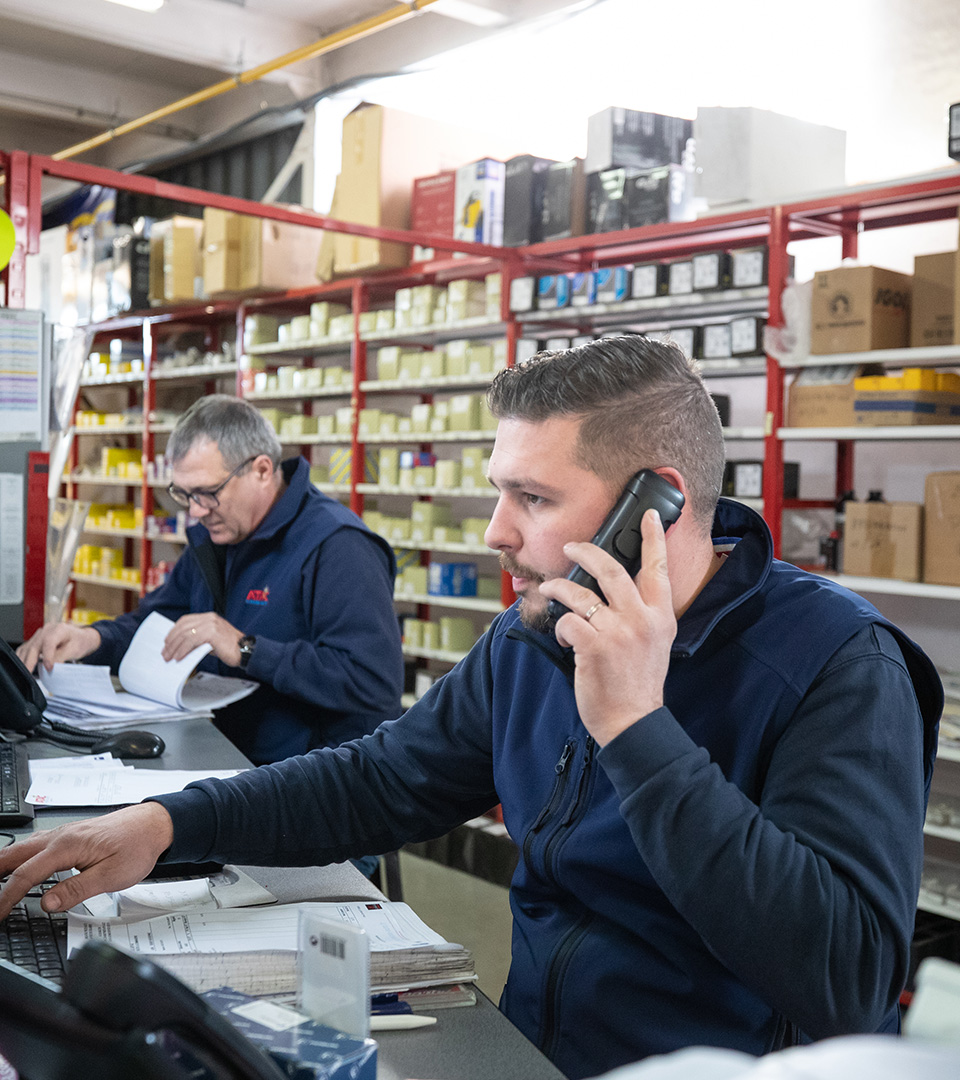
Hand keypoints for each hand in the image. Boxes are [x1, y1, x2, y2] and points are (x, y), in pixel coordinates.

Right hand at [0, 803, 173, 919]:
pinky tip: (18, 865)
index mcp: (67, 847)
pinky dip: (19, 858)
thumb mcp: (111, 876)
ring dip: (4, 865)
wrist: (154, 824)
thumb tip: (47, 904)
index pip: (25, 875)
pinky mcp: (69, 835)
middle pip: (13, 855)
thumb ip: (77, 890)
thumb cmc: (137, 846)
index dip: (5, 898)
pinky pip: (35, 845)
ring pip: (22, 848)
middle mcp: (60, 837)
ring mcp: (63, 834)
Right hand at [16, 622, 100, 672]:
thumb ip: (61, 657)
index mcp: (59, 629)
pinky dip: (22, 658)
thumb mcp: (75, 649)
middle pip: (34, 646)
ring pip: (26, 648)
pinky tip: (23, 667)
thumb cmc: (80, 641)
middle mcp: (46, 630)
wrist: (81, 638)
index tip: (49, 668)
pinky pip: (25, 649)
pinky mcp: (35, 640)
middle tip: (28, 675)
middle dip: (30, 662)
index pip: (49, 643)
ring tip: (24, 674)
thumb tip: (50, 666)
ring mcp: (39, 635)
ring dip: (23, 661)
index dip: (47, 657)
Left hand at [162, 612, 243, 666]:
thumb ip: (198, 639)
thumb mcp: (211, 640)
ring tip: (169, 657)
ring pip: (185, 634)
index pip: (185, 620)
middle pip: (183, 627)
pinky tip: (179, 657)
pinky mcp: (212, 633)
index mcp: (209, 617)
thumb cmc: (230, 648)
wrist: (245, 651)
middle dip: (171, 641)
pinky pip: (191, 641)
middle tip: (165, 652)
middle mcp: (209, 618)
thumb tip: (181, 646)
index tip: (167, 642)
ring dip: (174, 647)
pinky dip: (182, 650)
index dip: (174, 631)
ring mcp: (211, 624)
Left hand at [538, 508, 676, 746]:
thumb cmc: (638, 684)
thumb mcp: (654, 644)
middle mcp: (642, 619)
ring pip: (580, 592)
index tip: (651, 516)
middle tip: (571, 545)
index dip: (654, 539)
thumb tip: (620, 591)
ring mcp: (617, 631)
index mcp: (660, 616)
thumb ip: (642, 616)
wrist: (633, 721)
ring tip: (550, 588)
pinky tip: (563, 637)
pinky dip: (559, 626)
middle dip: (586, 551)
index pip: (658, 569)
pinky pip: (567, 621)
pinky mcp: (593, 646)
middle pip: (611, 569)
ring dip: (559, 587)